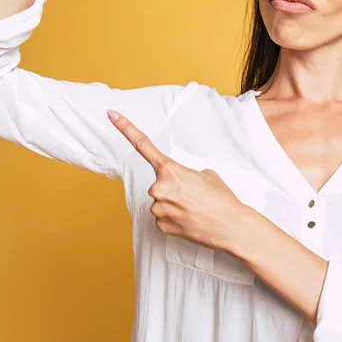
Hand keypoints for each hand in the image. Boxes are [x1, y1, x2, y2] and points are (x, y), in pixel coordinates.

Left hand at [107, 109, 249, 252]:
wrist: (230, 227)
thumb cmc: (222, 199)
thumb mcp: (207, 175)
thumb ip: (186, 174)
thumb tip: (180, 184)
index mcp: (170, 170)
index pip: (143, 145)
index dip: (125, 128)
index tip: (111, 114)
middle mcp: (159, 188)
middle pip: (159, 184)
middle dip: (173, 188)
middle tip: (194, 196)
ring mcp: (158, 208)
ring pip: (161, 202)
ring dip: (175, 205)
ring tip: (195, 209)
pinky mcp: (160, 225)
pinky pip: (163, 218)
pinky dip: (175, 219)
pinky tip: (189, 220)